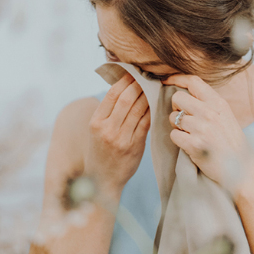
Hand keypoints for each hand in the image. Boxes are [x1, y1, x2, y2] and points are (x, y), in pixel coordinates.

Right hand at [84, 72, 150, 198]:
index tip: (133, 73)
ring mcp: (121, 138)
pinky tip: (158, 103)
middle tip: (148, 75)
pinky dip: (153, 111)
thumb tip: (123, 90)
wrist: (102, 181)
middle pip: (126, 99)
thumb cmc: (100, 154)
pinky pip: (146, 123)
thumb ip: (107, 114)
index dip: (124, 81)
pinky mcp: (134, 146)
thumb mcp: (96, 132)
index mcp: (95, 122)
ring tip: (156, 86)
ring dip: (149, 95)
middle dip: (138, 84)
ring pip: (138, 109)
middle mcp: (107, 129)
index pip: (111, 95)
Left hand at [163, 74, 253, 192]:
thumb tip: (182, 93)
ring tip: (192, 135)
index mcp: (219, 103)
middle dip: (176, 108)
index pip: (193, 81)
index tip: (166, 80)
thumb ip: (207, 104)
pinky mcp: (195, 145)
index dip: (176, 78)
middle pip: (177, 98)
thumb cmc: (231, 143)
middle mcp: (211, 113)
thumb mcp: (225, 116)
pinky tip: (190, 145)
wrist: (242, 169)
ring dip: (177, 127)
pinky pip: (173, 135)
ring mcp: (203, 129)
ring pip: (173, 118)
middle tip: (185, 119)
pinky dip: (178, 140)